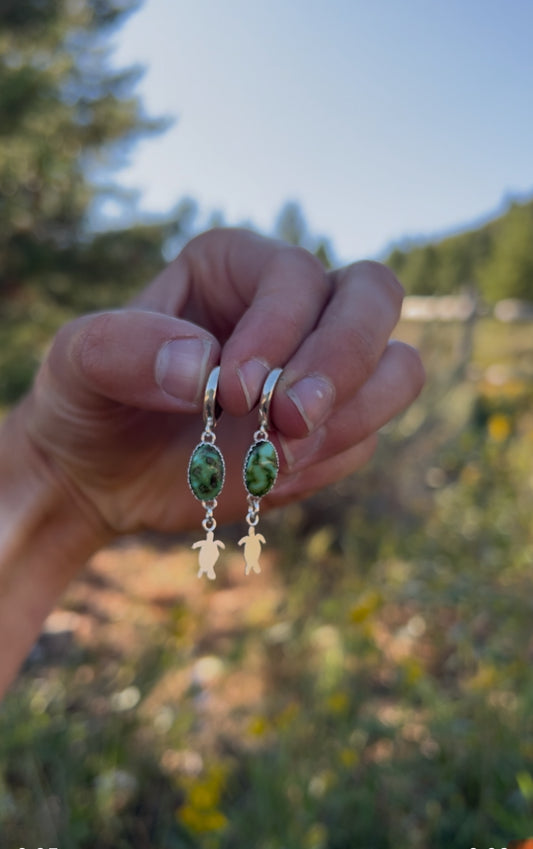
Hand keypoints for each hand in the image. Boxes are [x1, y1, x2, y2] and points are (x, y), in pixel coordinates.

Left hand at [23, 228, 424, 537]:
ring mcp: (320, 369)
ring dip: (353, 416)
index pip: (296, 274)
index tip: (233, 393)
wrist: (102, 473)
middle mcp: (292, 306)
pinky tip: (267, 478)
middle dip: (342, 362)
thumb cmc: (90, 400)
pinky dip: (329, 461)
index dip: (281, 328)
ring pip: (397, 368)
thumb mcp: (77, 362)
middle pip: (374, 298)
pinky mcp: (331, 428)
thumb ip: (124, 348)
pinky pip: (367, 437)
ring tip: (277, 457)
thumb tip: (203, 365)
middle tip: (289, 421)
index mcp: (234, 266)